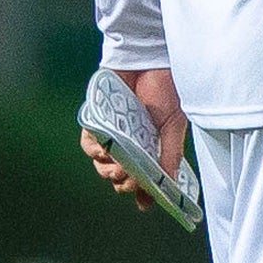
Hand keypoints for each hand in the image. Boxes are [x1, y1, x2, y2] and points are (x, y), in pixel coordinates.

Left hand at [80, 68, 187, 212]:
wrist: (149, 59)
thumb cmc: (167, 89)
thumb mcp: (173, 126)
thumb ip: (169, 155)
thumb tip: (165, 187)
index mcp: (152, 146)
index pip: (144, 176)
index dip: (143, 192)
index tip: (144, 202)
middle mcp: (131, 143)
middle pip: (121, 175)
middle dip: (125, 182)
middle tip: (130, 179)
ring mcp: (114, 134)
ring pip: (103, 165)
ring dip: (109, 171)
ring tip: (117, 167)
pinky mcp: (98, 122)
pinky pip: (90, 144)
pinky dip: (94, 151)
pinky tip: (103, 152)